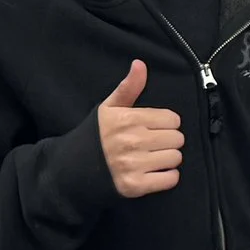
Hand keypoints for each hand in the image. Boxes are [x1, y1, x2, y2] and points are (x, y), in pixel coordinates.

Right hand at [97, 61, 184, 197]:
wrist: (72, 169)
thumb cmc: (96, 136)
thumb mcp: (109, 108)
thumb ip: (128, 87)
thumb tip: (140, 64)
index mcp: (127, 120)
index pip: (172, 119)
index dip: (165, 123)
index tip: (153, 128)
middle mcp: (131, 141)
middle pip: (177, 139)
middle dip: (168, 141)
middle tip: (152, 144)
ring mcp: (133, 165)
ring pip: (176, 158)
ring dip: (168, 159)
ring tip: (151, 158)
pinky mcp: (134, 186)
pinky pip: (170, 179)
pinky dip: (166, 177)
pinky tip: (153, 173)